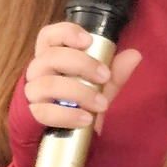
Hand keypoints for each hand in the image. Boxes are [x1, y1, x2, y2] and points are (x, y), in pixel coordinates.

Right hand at [24, 22, 141, 131]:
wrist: (65, 133)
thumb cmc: (79, 101)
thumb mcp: (99, 86)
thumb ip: (114, 72)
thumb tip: (135, 55)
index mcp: (51, 56)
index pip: (49, 35)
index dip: (66, 33)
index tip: (89, 41)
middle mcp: (38, 70)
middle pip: (53, 56)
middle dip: (83, 64)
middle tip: (105, 76)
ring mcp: (33, 92)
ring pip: (50, 84)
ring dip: (80, 92)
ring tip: (101, 105)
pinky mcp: (31, 115)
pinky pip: (45, 112)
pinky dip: (68, 115)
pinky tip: (86, 119)